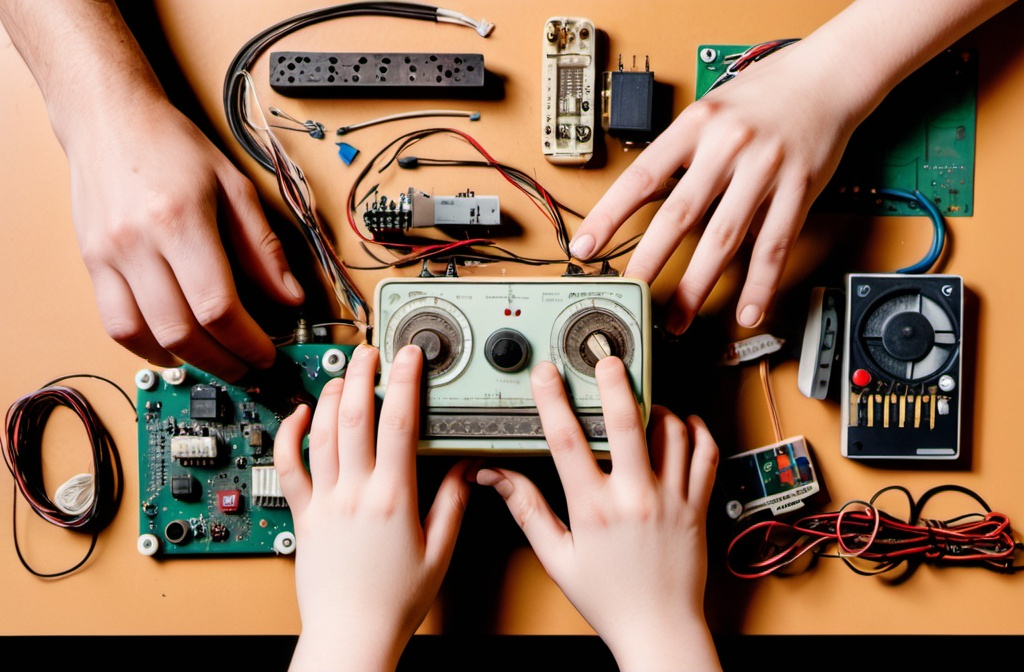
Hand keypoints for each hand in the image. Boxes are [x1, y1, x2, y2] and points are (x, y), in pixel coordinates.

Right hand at [64, 96, 303, 379]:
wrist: (110, 119)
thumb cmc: (172, 146)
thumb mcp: (235, 186)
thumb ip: (263, 248)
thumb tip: (291, 297)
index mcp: (180, 221)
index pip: (218, 306)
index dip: (248, 342)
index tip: (267, 354)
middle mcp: (138, 243)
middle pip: (182, 331)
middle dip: (222, 361)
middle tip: (247, 368)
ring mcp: (108, 256)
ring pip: (142, 336)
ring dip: (184, 361)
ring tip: (215, 362)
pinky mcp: (91, 263)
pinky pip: (114, 324)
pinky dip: (145, 345)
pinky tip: (172, 347)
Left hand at [276, 345, 469, 671]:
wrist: (352, 634)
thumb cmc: (394, 601)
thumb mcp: (439, 551)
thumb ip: (452, 503)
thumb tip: (463, 467)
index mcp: (393, 498)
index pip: (399, 424)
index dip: (405, 382)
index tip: (410, 357)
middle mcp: (354, 493)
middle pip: (354, 417)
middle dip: (364, 375)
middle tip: (371, 351)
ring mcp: (324, 502)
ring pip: (321, 434)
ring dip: (332, 396)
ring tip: (344, 373)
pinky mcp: (303, 515)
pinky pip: (289, 467)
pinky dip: (290, 436)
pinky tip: (299, 415)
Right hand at [474, 358, 720, 670]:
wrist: (659, 629)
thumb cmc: (608, 598)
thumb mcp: (556, 557)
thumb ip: (526, 509)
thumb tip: (497, 477)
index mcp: (593, 508)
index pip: (567, 441)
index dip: (552, 400)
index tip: (546, 375)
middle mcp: (634, 497)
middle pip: (626, 422)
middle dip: (614, 382)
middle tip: (607, 357)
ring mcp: (671, 499)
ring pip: (671, 432)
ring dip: (656, 408)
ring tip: (643, 401)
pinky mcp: (698, 506)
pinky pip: (705, 455)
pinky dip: (696, 432)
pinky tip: (683, 424)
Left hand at [571, 41, 857, 333]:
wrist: (827, 75)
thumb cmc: (762, 94)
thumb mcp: (708, 112)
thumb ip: (682, 156)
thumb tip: (648, 204)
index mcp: (695, 125)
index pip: (642, 176)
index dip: (609, 215)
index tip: (585, 247)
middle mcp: (727, 145)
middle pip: (679, 214)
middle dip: (649, 261)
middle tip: (631, 293)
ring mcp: (765, 169)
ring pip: (724, 238)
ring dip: (697, 285)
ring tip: (678, 318)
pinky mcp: (799, 189)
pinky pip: (775, 245)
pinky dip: (760, 284)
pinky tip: (748, 311)